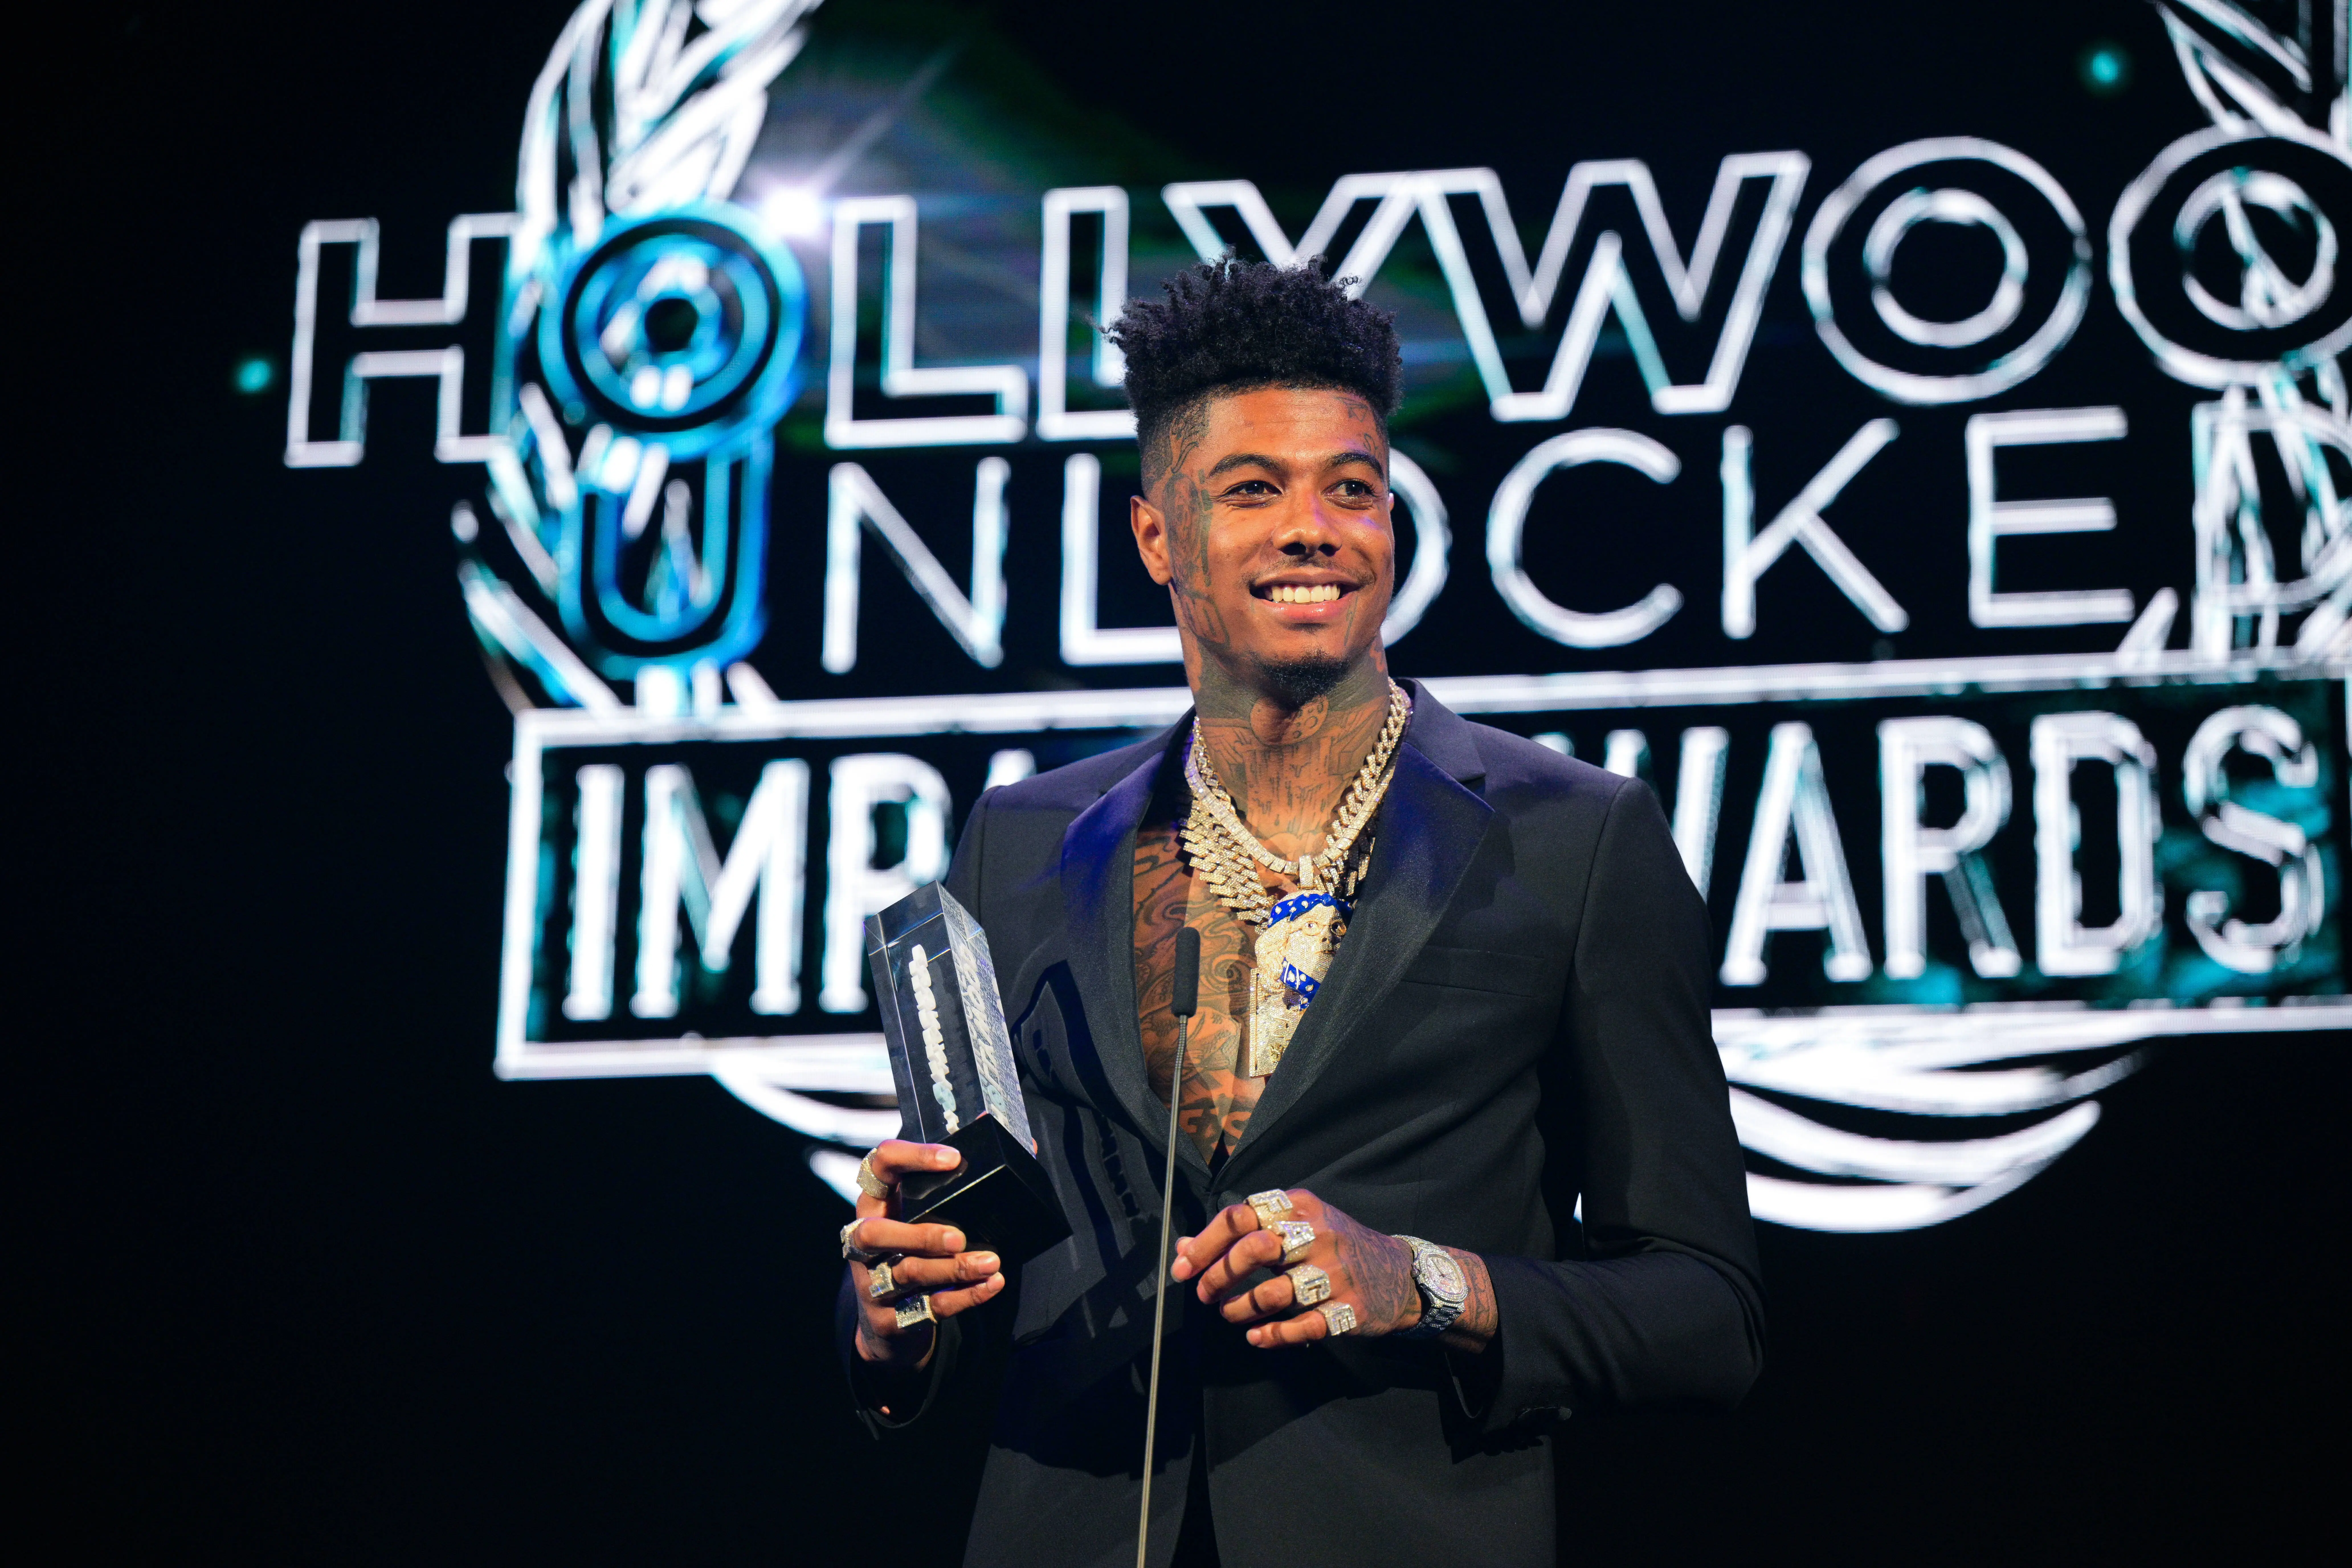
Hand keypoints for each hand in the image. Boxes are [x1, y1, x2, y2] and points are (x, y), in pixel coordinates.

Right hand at [847, 1140, 1005, 1365]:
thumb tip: (1027, 1145)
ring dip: (952, 1268)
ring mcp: (873, 1283)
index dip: (911, 1157)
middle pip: (875, 1234)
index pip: (878, 1166)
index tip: (953, 1159)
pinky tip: (992, 1284)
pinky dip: (964, 1296)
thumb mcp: (925, 1216)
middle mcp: (864, 1243)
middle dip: (919, 1234)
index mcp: (875, 1204)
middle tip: (959, 1236)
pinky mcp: (889, 1320)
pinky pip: (927, 1308)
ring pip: (906, 1273)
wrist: (887, 1327)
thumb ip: (964, 1183)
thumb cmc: (914, 1252)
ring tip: (991, 1262)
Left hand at [1171, 1188, 1419, 1347]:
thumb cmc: (1333, 1246)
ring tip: (1229, 1314)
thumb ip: (1240, 1235)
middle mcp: (1317, 1234)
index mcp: (1299, 1207)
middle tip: (1205, 1294)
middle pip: (1253, 1250)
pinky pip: (1302, 1327)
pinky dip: (1272, 1335)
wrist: (1399, 1273)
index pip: (1240, 1216)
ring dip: (1240, 1309)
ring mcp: (1335, 1273)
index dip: (1204, 1244)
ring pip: (1273, 1293)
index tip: (1183, 1267)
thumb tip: (1183, 1249)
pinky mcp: (1349, 1309)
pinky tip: (1257, 1337)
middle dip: (1219, 1276)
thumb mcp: (1293, 1226)